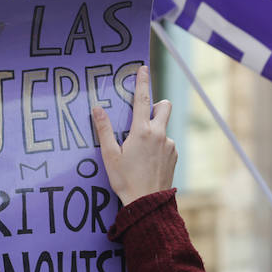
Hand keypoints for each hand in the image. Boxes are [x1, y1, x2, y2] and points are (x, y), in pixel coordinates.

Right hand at [92, 65, 176, 204]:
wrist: (147, 203)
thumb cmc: (125, 180)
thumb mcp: (110, 155)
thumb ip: (104, 130)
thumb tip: (97, 109)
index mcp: (142, 131)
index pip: (142, 99)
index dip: (142, 82)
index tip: (142, 68)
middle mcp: (159, 134)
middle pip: (164, 106)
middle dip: (156, 105)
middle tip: (143, 116)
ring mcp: (169, 145)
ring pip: (163, 128)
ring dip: (154, 131)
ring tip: (139, 152)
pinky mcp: (174, 156)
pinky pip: (166, 143)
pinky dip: (158, 146)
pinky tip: (147, 161)